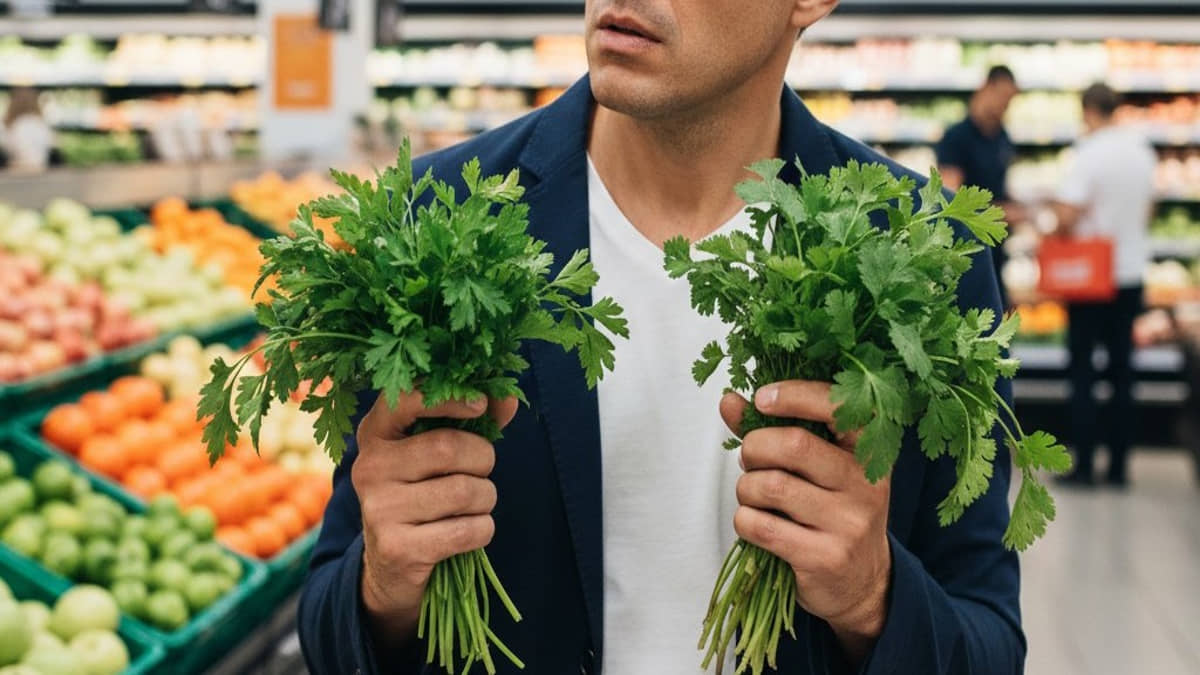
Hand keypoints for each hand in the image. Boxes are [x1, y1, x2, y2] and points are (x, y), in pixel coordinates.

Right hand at [352, 391, 518, 647]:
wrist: (391, 566)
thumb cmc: (424, 494)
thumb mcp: (438, 454)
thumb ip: (474, 423)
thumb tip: (508, 397)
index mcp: (376, 434)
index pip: (407, 399)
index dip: (450, 398)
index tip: (480, 406)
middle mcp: (370, 467)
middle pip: (449, 447)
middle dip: (483, 461)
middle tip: (481, 473)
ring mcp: (379, 509)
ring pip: (464, 491)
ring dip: (485, 499)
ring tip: (473, 506)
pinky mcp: (397, 548)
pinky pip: (467, 530)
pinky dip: (483, 530)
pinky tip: (468, 532)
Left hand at [720, 380, 891, 664]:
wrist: (861, 582)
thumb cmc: (830, 511)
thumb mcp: (817, 467)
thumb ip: (772, 429)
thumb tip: (728, 400)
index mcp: (867, 451)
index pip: (837, 406)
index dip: (794, 395)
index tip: (762, 399)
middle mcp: (865, 484)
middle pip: (794, 445)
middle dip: (754, 447)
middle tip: (750, 460)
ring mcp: (849, 524)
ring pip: (771, 486)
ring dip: (746, 488)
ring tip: (753, 495)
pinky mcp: (825, 558)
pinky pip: (761, 527)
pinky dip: (744, 520)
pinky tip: (754, 523)